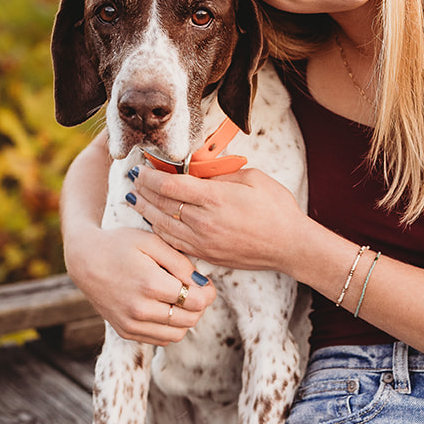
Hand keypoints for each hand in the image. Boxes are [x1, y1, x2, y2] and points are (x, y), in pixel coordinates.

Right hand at [64, 219, 216, 344]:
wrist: (85, 261)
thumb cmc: (119, 245)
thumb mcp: (151, 241)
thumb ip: (180, 262)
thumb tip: (202, 282)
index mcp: (151, 284)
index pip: (197, 301)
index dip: (207, 292)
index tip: (204, 283)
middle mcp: (141, 309)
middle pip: (191, 319)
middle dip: (198, 305)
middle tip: (193, 290)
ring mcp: (131, 324)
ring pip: (178, 334)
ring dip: (185, 318)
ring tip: (178, 299)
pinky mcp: (126, 331)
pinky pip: (161, 339)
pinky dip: (169, 327)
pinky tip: (164, 308)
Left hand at [134, 165, 305, 274]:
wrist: (290, 246)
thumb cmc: (276, 209)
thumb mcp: (252, 178)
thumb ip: (221, 173)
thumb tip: (198, 169)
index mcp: (215, 198)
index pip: (170, 185)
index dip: (150, 176)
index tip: (142, 168)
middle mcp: (204, 222)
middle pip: (161, 204)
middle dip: (144, 190)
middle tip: (133, 179)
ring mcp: (203, 242)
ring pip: (162, 225)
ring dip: (146, 211)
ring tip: (135, 199)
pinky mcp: (206, 255)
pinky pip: (173, 242)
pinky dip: (159, 230)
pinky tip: (154, 221)